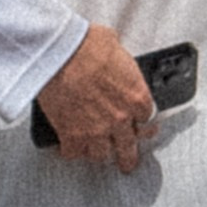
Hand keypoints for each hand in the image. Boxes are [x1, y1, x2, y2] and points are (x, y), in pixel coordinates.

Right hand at [36, 25, 155, 170]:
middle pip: (129, 148)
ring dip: (98, 153)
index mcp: (137, 97)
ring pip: (102, 155)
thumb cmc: (85, 45)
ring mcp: (96, 130)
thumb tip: (116, 62)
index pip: (148, 119)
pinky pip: (73, 153)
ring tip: (95, 152)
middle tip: (127, 162)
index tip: (138, 124)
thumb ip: (121, 64)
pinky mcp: (71, 135)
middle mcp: (120, 119)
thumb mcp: (115, 47)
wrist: (58, 53)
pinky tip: (69, 147)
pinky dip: (71, 151)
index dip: (141, 122)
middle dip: (128, 156)